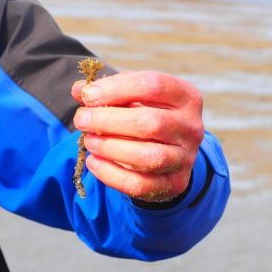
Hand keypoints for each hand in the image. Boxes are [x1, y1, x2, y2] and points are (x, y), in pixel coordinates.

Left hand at [72, 71, 203, 201]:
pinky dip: (111, 175)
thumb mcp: (131, 96)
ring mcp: (185, 158)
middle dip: (109, 121)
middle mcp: (191, 127)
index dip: (116, 89)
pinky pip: (140, 185)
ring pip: (148, 157)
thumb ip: (106, 91)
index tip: (87, 95)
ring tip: (88, 141)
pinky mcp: (175, 184)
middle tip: (82, 120)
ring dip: (111, 148)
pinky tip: (94, 162)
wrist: (170, 150)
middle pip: (151, 123)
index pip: (153, 86)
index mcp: (185, 97)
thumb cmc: (146, 114)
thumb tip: (79, 90)